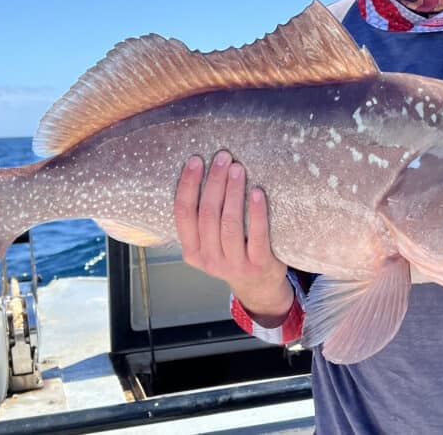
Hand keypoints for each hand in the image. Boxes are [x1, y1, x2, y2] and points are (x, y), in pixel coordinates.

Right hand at [173, 151, 291, 323]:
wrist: (259, 286)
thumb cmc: (233, 252)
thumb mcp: (210, 243)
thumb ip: (203, 218)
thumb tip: (204, 168)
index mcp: (192, 252)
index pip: (184, 214)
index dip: (188, 185)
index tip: (196, 160)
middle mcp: (209, 260)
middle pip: (207, 215)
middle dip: (214, 182)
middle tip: (223, 157)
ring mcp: (234, 265)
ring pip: (229, 224)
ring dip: (233, 192)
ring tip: (238, 169)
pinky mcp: (259, 265)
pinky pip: (257, 236)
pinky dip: (256, 212)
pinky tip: (257, 192)